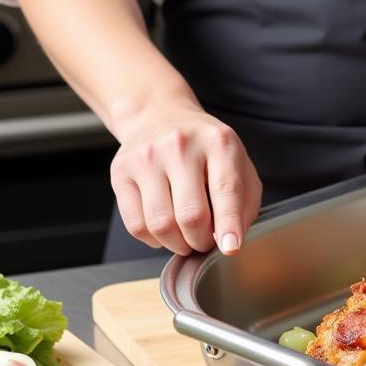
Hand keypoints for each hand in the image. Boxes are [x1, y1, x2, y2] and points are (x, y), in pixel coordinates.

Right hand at [109, 100, 261, 255]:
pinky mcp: (120, 172)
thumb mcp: (239, 163)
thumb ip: (244, 200)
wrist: (160, 117)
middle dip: (201, 241)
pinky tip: (164, 230)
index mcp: (218, 142)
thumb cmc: (206, 149)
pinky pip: (136, 225)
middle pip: (191, 214)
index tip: (231, 248)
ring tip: (185, 239)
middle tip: (205, 242)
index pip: (226, 189)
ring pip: (160, 224)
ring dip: (177, 244)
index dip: (229, 224)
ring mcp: (146, 157)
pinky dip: (153, 240)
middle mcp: (180, 145)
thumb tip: (231, 240)